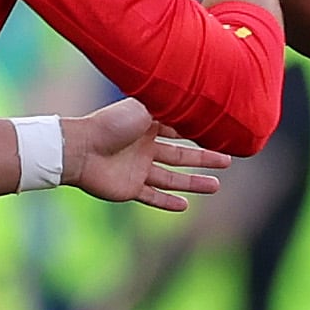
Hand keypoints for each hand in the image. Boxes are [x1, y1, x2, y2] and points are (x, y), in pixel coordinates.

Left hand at [62, 98, 230, 210]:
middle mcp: (145, 147)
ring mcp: (137, 169)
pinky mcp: (129, 188)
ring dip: (193, 183)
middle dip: (205, 159)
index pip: (179, 130)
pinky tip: (185, 206)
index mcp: (149, 125)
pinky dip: (167, 202)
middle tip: (228, 162)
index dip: (199, 133)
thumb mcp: (145, 109)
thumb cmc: (111, 124)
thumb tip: (197, 102)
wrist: (80, 149)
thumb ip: (170, 109)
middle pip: (181, 156)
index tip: (221, 134)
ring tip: (216, 186)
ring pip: (171, 178)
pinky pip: (152, 196)